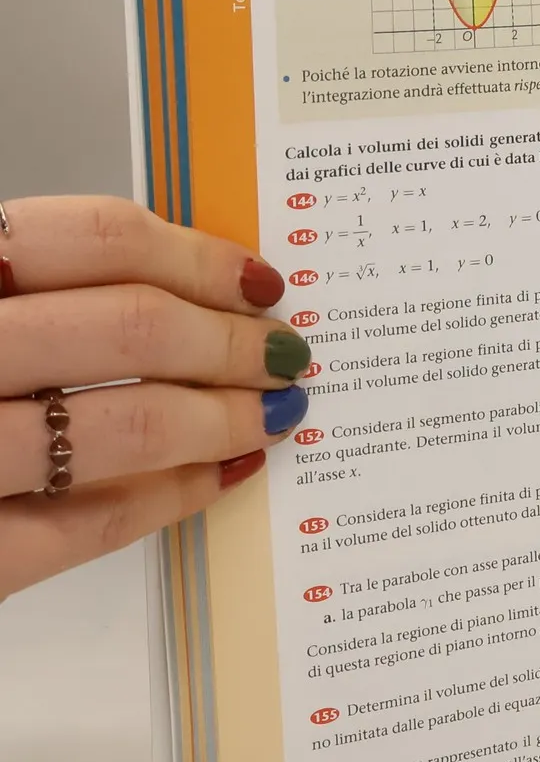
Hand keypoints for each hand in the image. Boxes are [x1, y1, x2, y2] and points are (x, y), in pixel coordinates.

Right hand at [0, 198, 310, 597]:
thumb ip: (31, 290)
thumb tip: (186, 285)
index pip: (89, 236)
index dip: (195, 255)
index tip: (259, 280)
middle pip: (128, 326)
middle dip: (232, 343)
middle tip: (286, 355)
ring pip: (123, 423)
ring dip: (220, 419)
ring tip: (268, 416)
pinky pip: (82, 525)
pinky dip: (166, 498)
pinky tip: (214, 480)